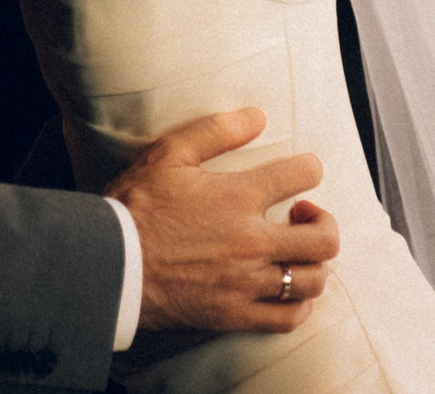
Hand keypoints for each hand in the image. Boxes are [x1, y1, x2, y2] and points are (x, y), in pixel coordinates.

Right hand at [107, 107, 338, 334]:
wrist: (110, 264)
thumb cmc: (136, 206)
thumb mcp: (169, 154)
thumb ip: (216, 131)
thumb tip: (258, 116)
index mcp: (239, 196)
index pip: (303, 175)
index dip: (309, 168)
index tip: (302, 172)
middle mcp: (252, 240)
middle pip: (324, 238)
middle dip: (324, 222)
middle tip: (303, 216)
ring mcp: (246, 282)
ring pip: (312, 280)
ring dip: (313, 263)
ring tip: (295, 253)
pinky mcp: (234, 314)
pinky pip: (287, 317)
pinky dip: (298, 305)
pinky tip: (287, 291)